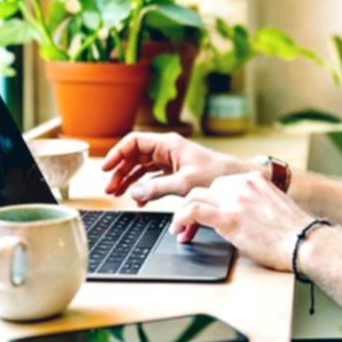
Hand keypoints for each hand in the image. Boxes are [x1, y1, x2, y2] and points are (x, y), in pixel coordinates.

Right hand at [101, 132, 253, 206]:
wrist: (235, 180)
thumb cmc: (216, 175)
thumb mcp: (184, 183)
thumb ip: (157, 188)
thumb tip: (134, 192)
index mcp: (168, 144)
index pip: (133, 142)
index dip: (117, 154)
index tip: (105, 168)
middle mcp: (167, 150)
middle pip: (134, 156)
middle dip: (120, 171)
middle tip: (110, 189)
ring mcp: (170, 161)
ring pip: (141, 167)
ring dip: (129, 180)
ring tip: (118, 194)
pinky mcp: (175, 172)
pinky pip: (152, 177)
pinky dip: (143, 187)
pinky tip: (139, 199)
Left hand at [168, 172, 314, 270]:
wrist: (304, 241)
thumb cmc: (294, 232)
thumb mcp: (274, 206)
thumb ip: (256, 203)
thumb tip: (242, 214)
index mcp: (254, 179)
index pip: (222, 183)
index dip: (210, 198)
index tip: (204, 211)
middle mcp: (242, 184)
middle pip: (206, 187)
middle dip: (195, 204)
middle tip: (188, 221)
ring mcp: (234, 200)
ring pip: (193, 196)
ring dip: (181, 211)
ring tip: (177, 227)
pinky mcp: (228, 218)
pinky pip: (194, 212)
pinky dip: (180, 220)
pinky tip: (178, 230)